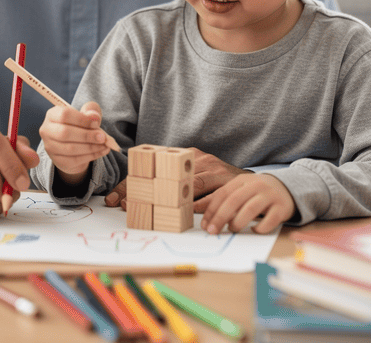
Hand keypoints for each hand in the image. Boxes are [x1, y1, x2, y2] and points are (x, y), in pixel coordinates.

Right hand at [39, 101, 109, 185]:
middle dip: (87, 135)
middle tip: (103, 137)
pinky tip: (102, 151)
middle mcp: (47, 130)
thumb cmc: (80, 125)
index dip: (82, 119)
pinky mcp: (58, 161)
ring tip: (105, 144)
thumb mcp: (86, 114)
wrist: (74, 146)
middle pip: (65, 133)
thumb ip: (91, 110)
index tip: (97, 122)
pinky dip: (92, 156)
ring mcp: (50, 147)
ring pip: (70, 148)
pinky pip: (75, 160)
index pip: (64, 114)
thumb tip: (94, 116)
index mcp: (52, 115)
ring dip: (91, 147)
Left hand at [105, 147, 250, 208]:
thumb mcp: (194, 178)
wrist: (256, 184)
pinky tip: (188, 214)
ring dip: (169, 200)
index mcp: (184, 156)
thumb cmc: (218, 183)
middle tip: (125, 205)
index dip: (132, 184)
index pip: (152, 170)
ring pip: (187, 184)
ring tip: (151, 211)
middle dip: (144, 191)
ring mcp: (213, 168)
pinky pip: (211, 195)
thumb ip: (173, 185)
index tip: (114, 200)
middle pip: (165, 176)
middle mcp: (197, 159)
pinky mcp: (227, 180)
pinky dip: (200, 206)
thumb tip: (140, 202)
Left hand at [194, 173, 295, 234]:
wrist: (287, 187)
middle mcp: (255, 185)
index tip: (205, 225)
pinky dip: (260, 228)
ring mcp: (270, 195)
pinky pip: (270, 220)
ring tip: (233, 229)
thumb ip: (226, 200)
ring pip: (251, 209)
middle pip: (234, 200)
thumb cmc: (257, 192)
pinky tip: (255, 230)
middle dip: (220, 217)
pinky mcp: (282, 207)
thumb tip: (208, 220)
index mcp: (242, 180)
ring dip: (238, 222)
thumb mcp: (241, 189)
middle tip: (213, 231)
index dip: (211, 210)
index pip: (222, 194)